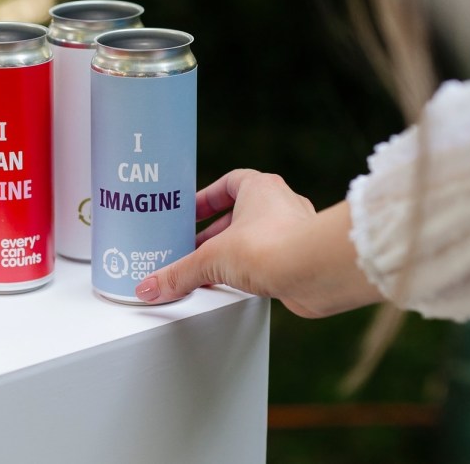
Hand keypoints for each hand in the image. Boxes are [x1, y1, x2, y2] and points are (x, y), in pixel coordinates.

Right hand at [134, 169, 381, 316]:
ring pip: (257, 237)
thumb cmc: (273, 247)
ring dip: (235, 252)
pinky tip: (237, 287)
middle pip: (240, 213)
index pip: (229, 183)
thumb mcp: (212, 259)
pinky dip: (252, 271)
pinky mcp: (302, 258)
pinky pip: (270, 260)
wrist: (317, 272)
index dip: (207, 198)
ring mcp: (294, 231)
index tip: (190, 213)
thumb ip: (180, 273)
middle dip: (215, 232)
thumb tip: (151, 287)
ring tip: (212, 270)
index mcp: (260, 188)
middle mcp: (281, 204)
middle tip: (194, 247)